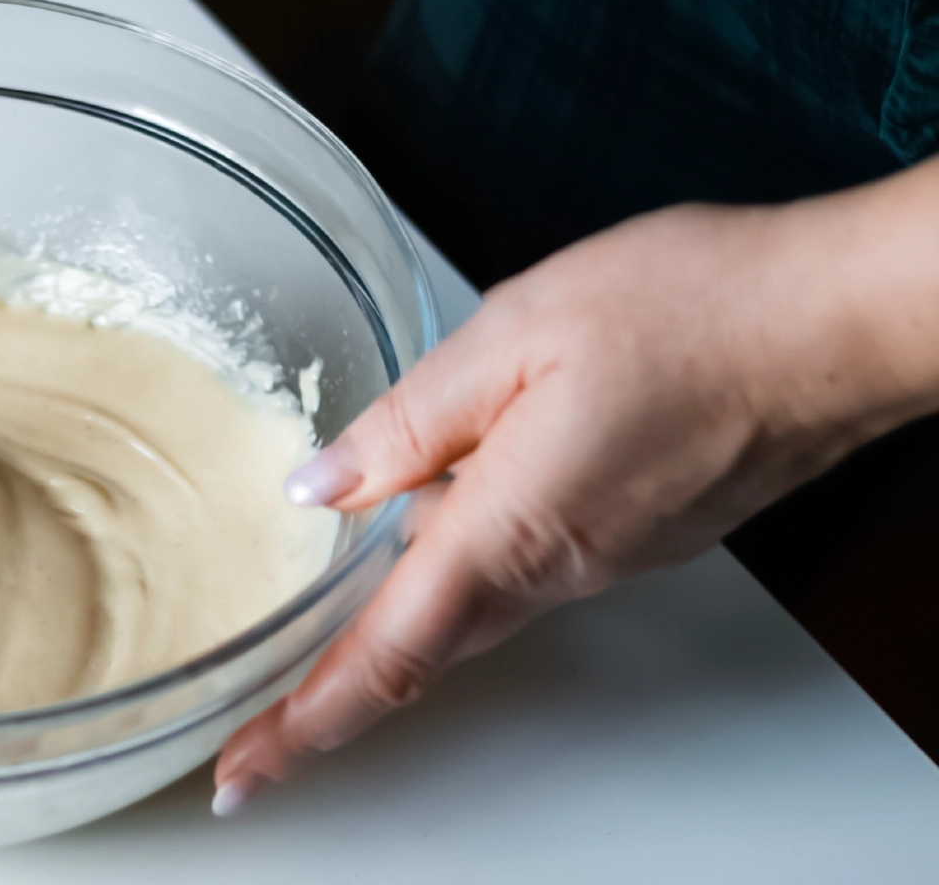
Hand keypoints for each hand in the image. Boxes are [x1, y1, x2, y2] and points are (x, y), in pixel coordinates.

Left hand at [211, 163, 938, 816]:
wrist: (839, 322)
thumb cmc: (695, 311)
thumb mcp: (513, 332)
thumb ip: (409, 421)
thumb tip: (320, 486)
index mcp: (505, 530)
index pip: (382, 658)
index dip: (302, 722)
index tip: (241, 770)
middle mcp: (557, 568)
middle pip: (420, 647)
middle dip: (332, 689)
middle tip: (257, 719)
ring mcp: (605, 557)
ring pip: (472, 600)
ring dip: (395, 623)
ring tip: (321, 623)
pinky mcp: (638, 532)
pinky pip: (526, 563)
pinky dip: (464, 563)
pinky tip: (440, 514)